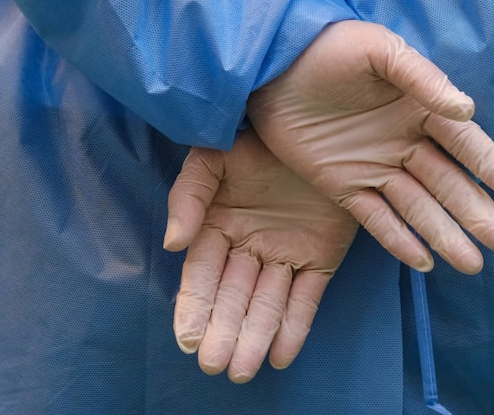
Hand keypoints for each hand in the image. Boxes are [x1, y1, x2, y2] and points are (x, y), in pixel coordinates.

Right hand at [163, 129, 358, 383]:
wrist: (317, 124)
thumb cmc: (254, 137)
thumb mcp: (213, 156)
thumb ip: (188, 196)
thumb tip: (172, 245)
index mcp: (220, 225)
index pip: (204, 274)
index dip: (196, 306)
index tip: (188, 339)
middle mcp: (250, 246)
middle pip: (235, 297)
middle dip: (225, 332)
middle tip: (217, 365)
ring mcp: (287, 253)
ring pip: (268, 303)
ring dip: (256, 336)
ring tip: (244, 370)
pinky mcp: (321, 257)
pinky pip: (307, 296)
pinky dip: (295, 325)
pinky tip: (281, 354)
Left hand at [248, 20, 493, 274]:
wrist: (271, 65)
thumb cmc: (329, 48)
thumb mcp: (377, 50)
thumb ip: (421, 78)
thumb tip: (466, 110)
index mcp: (418, 108)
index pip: (463, 143)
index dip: (491, 166)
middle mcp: (403, 142)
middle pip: (447, 182)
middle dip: (475, 212)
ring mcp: (374, 167)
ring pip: (417, 207)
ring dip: (444, 234)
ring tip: (472, 264)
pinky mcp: (342, 186)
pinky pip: (375, 217)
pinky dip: (398, 240)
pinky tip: (423, 261)